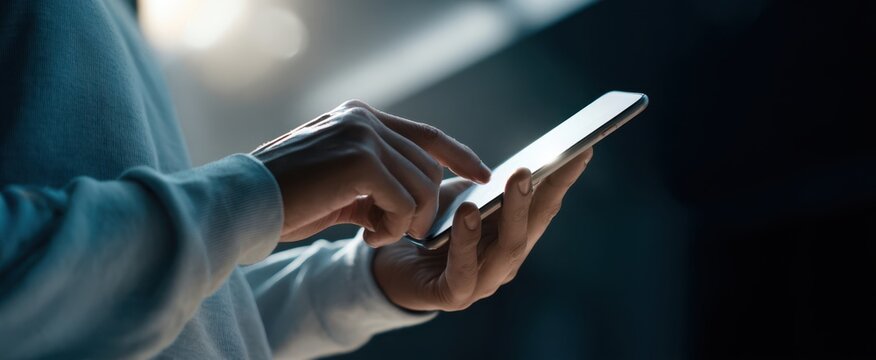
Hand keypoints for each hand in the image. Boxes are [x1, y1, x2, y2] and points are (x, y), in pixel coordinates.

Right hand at [252, 100, 490, 245]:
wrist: (243, 203)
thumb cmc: (286, 199)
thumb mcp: (339, 182)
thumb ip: (377, 179)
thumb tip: (419, 196)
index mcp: (359, 117)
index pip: (425, 134)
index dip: (459, 155)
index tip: (482, 175)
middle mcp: (364, 119)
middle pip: (429, 167)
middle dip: (422, 208)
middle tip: (389, 231)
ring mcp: (363, 135)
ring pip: (422, 186)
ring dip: (405, 222)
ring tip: (374, 234)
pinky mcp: (360, 160)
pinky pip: (404, 202)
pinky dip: (392, 228)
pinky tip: (366, 236)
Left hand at [372, 148, 593, 310]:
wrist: (388, 265)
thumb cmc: (429, 228)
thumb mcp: (457, 198)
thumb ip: (481, 185)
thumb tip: (511, 165)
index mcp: (511, 234)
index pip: (544, 204)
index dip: (563, 179)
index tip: (580, 149)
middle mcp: (505, 260)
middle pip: (533, 226)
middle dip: (542, 193)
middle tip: (540, 163)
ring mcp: (483, 281)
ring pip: (508, 248)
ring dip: (514, 212)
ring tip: (514, 180)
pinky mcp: (453, 296)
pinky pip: (465, 270)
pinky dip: (467, 242)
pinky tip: (467, 215)